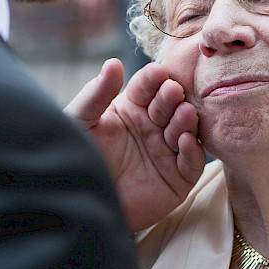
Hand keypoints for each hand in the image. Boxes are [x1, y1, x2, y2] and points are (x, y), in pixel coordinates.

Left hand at [65, 59, 204, 230]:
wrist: (79, 206)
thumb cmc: (76, 160)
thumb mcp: (81, 123)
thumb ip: (95, 94)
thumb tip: (113, 63)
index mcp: (131, 108)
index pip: (148, 87)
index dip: (154, 80)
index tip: (157, 74)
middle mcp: (153, 127)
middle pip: (169, 105)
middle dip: (173, 97)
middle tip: (173, 92)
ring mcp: (167, 152)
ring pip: (184, 131)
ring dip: (186, 121)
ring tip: (184, 114)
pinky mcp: (178, 180)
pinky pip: (191, 163)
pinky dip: (192, 152)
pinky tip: (184, 141)